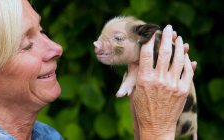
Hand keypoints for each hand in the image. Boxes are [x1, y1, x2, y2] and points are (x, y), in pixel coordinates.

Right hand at [130, 25, 195, 139]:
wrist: (155, 126)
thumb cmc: (141, 108)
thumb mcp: (134, 90)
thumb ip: (136, 73)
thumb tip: (136, 58)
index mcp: (144, 79)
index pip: (147, 54)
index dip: (149, 41)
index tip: (151, 33)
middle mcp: (159, 80)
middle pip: (164, 53)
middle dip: (166, 38)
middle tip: (168, 29)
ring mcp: (173, 85)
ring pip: (178, 60)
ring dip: (179, 47)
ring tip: (179, 39)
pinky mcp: (183, 90)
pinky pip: (188, 71)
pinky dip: (187, 61)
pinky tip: (186, 55)